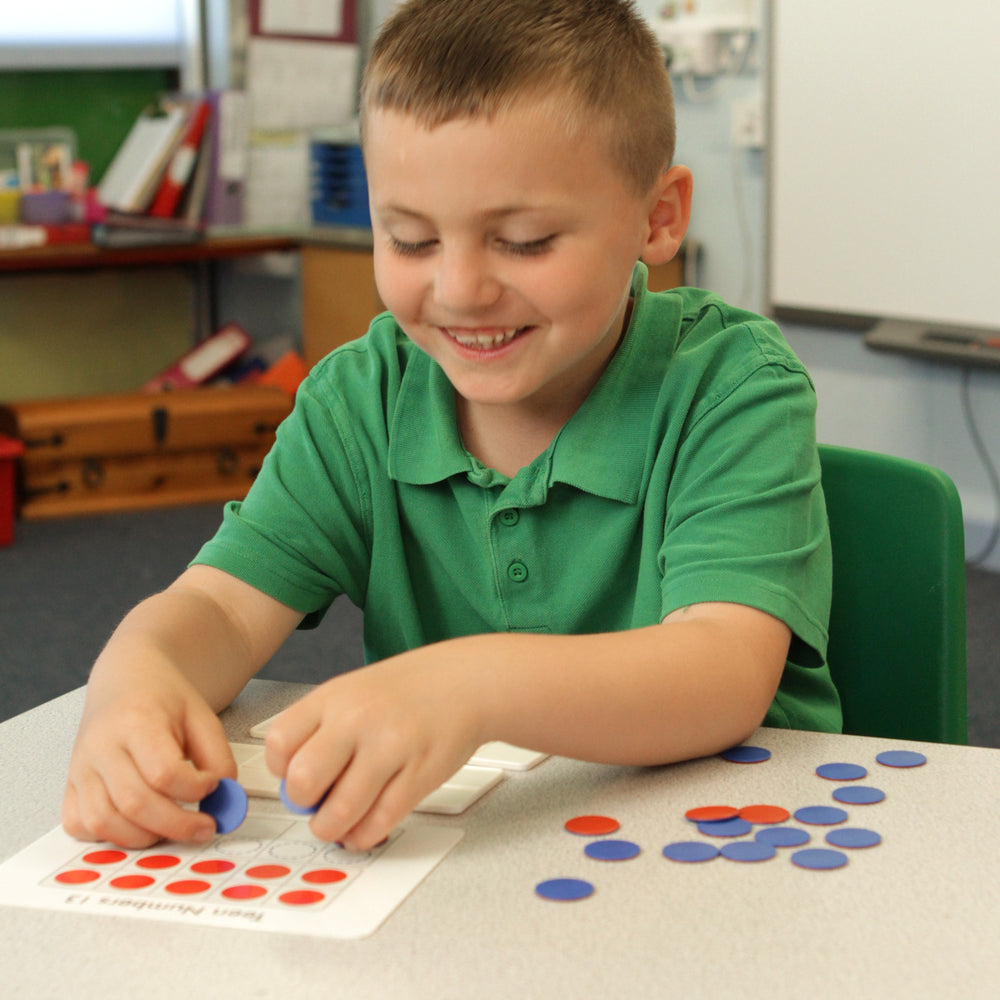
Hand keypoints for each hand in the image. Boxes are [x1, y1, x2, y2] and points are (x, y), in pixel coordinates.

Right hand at [62, 658, 236, 848]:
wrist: (126, 680)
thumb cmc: (162, 698)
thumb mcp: (202, 717)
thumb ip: (218, 758)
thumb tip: (225, 800)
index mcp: (136, 721)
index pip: (163, 772)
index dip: (194, 789)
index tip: (213, 787)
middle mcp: (101, 747)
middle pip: (135, 803)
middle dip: (177, 825)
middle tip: (205, 827)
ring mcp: (81, 769)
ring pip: (104, 821)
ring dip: (144, 836)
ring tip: (172, 827)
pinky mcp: (70, 786)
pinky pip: (80, 826)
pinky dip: (109, 837)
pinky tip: (137, 826)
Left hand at [265, 647, 484, 849]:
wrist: (467, 680)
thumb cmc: (408, 690)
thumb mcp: (354, 692)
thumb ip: (322, 730)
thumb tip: (298, 784)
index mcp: (334, 696)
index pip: (280, 744)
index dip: (281, 771)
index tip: (293, 777)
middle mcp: (358, 719)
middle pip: (303, 780)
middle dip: (303, 803)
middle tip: (315, 803)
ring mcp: (390, 747)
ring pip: (340, 810)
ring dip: (331, 828)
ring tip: (336, 824)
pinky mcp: (419, 774)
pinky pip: (380, 821)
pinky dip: (364, 835)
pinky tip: (363, 829)